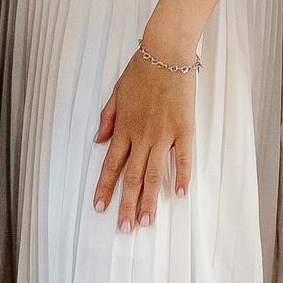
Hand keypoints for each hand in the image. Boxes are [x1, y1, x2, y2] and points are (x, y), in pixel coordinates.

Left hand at [93, 48, 194, 233]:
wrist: (166, 53)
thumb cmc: (141, 70)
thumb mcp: (116, 92)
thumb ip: (107, 118)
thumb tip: (98, 140)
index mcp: (123, 127)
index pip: (111, 164)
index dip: (104, 187)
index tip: (99, 207)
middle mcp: (141, 135)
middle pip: (131, 177)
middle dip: (126, 205)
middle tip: (124, 228)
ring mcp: (163, 134)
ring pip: (154, 174)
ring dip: (149, 200)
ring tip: (146, 222)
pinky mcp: (184, 129)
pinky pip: (183, 158)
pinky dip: (182, 178)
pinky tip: (180, 196)